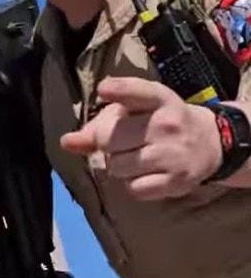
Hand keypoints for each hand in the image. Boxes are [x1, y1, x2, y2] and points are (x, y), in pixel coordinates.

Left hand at [60, 77, 221, 200]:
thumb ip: (99, 124)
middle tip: (125, 142)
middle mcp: (168, 124)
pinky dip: (133, 185)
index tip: (104, 89)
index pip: (137, 91)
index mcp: (158, 99)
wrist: (209, 143)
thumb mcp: (135, 113)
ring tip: (137, 158)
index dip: (119, 90)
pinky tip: (147, 174)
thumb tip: (66, 142)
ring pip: (117, 166)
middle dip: (107, 144)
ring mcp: (174, 153)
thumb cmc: (158, 124)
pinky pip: (133, 188)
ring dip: (119, 166)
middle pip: (108, 139)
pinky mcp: (177, 180)